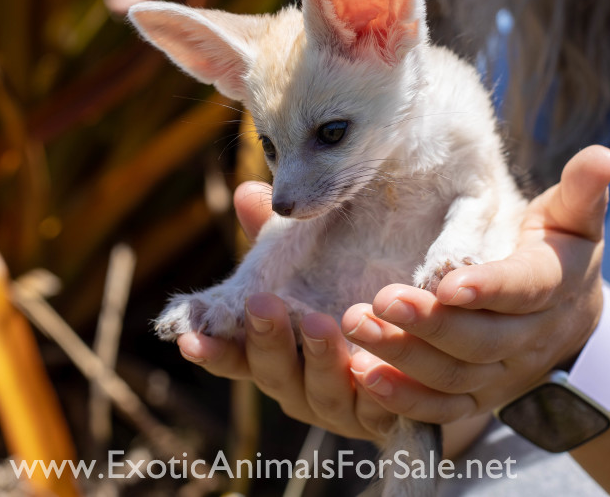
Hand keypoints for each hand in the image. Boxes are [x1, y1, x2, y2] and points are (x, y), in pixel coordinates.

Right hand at [176, 182, 396, 441]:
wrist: (421, 353)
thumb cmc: (347, 297)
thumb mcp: (314, 265)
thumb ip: (280, 239)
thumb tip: (249, 192)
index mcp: (273, 353)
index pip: (233, 354)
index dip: (211, 349)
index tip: (188, 339)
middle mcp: (297, 385)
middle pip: (273, 371)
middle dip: (267, 340)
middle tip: (264, 306)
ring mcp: (337, 406)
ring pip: (322, 392)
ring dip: (319, 360)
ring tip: (321, 324)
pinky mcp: (383, 417)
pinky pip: (377, 410)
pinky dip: (374, 392)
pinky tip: (372, 368)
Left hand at [342, 145, 609, 422]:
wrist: (570, 321)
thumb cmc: (558, 252)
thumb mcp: (575, 218)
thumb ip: (583, 190)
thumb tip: (601, 155)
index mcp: (554, 286)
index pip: (523, 290)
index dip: (489, 289)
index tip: (446, 284)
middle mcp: (530, 339)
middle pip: (481, 340)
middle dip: (430, 324)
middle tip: (381, 301)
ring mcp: (502, 373)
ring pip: (454, 377)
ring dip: (403, 356)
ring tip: (357, 326)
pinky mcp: (477, 397)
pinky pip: (441, 410)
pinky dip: (403, 400)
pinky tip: (362, 376)